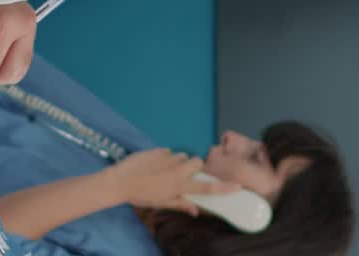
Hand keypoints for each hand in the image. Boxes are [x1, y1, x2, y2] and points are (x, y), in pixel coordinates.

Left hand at [106, 149, 239, 214]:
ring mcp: (169, 157)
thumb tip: (197, 210)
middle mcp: (178, 169)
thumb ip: (180, 204)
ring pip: (182, 156)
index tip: (238, 186)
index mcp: (180, 185)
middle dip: (194, 166)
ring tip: (164, 170)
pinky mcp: (159, 149)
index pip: (207, 187)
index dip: (224, 187)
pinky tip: (153, 165)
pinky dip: (165, 158)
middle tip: (184, 174)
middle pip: (197, 162)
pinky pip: (168, 152)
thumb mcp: (161, 203)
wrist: (120, 181)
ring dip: (178, 162)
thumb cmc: (141, 196)